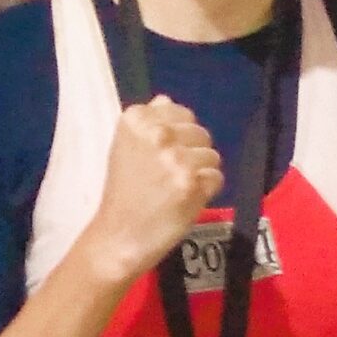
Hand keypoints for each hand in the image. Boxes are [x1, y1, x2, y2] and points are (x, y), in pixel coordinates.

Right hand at [92, 95, 220, 282]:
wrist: (119, 236)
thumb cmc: (123, 194)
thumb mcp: (126, 148)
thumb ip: (149, 123)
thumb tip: (167, 100)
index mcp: (136, 119)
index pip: (181, 112)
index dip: (180, 136)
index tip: (166, 155)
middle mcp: (158, 133)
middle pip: (200, 133)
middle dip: (194, 154)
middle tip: (173, 176)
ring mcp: (176, 157)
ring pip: (212, 155)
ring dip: (202, 174)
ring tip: (178, 189)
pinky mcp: (193, 182)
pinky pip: (217, 177)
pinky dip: (208, 191)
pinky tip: (186, 200)